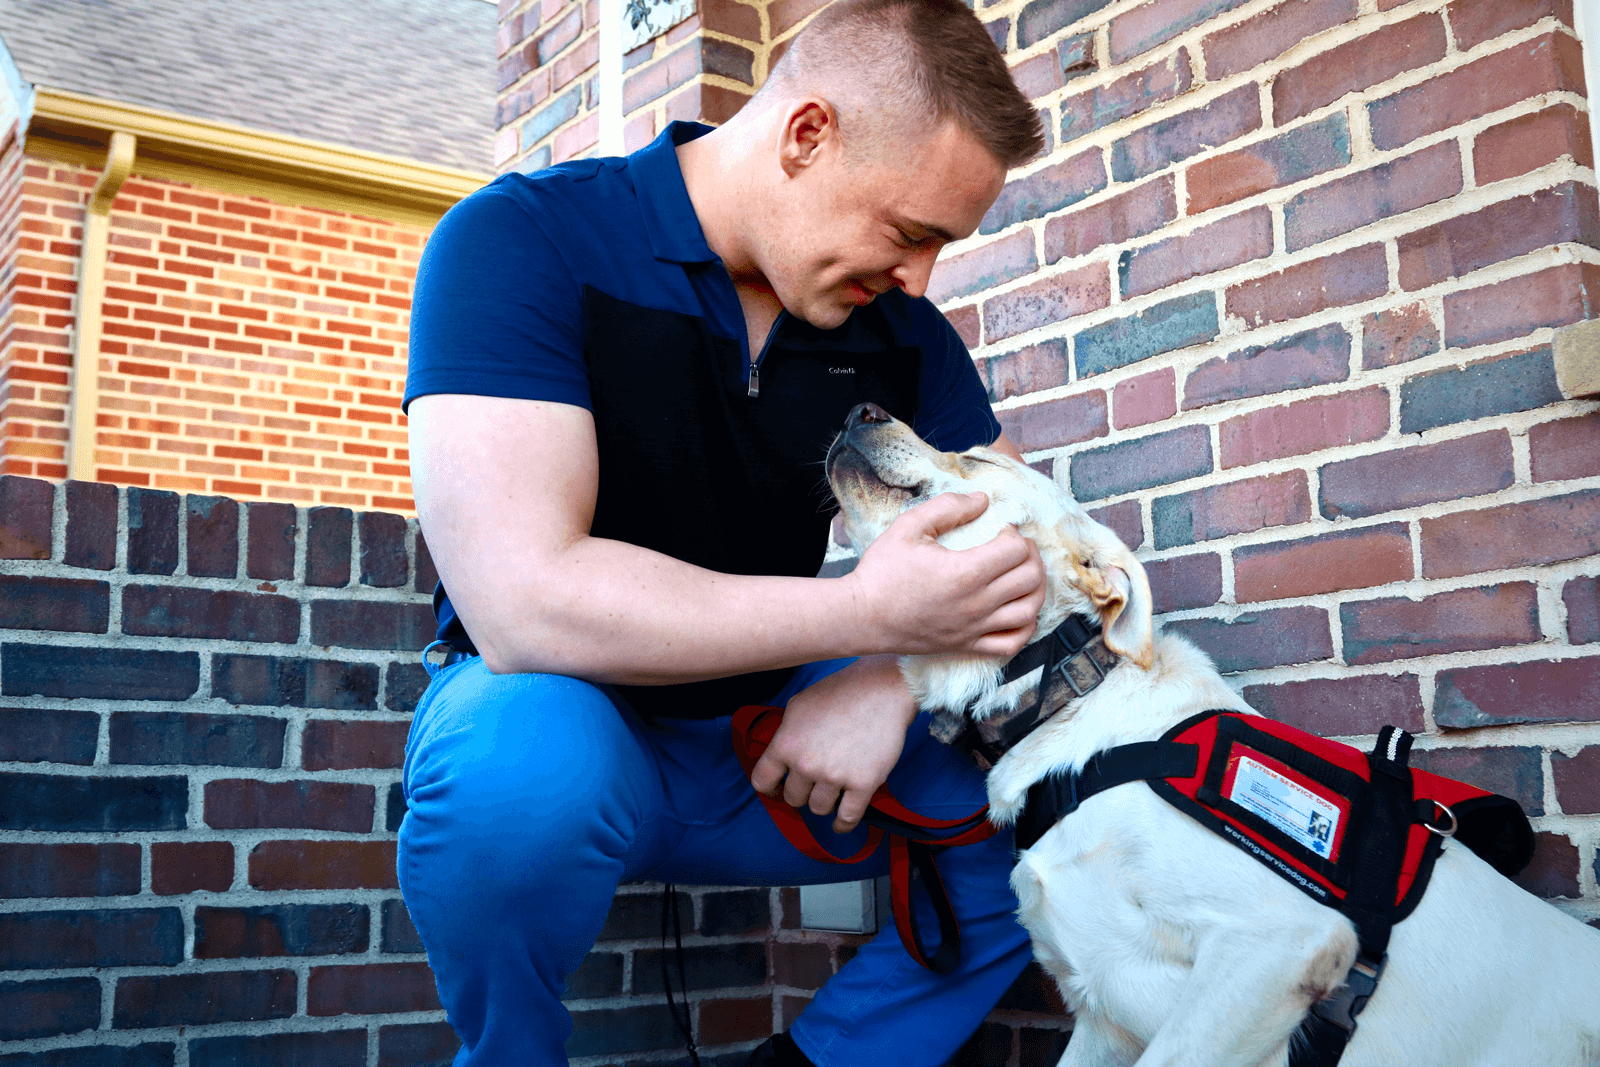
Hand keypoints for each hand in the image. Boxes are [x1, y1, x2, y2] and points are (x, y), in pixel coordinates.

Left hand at [748, 657, 915, 832]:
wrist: (881, 690)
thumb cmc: (840, 692)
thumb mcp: (798, 706)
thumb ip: (786, 734)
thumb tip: (780, 757)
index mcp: (786, 744)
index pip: (762, 781)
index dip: (770, 788)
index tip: (777, 789)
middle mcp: (806, 764)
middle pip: (793, 798)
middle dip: (802, 792)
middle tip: (814, 782)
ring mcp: (835, 776)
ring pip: (818, 808)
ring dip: (823, 802)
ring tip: (831, 791)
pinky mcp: (863, 784)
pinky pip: (847, 817)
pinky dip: (842, 825)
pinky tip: (840, 824)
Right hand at [846, 492, 1046, 657]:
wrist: (862, 616)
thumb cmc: (882, 570)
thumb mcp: (909, 526)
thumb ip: (948, 507)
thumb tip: (982, 500)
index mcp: (965, 572)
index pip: (1016, 549)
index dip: (1014, 533)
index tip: (999, 529)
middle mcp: (977, 603)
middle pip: (1031, 578)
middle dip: (1031, 556)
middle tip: (1015, 547)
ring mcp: (975, 628)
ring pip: (1029, 611)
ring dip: (1036, 588)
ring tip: (1023, 574)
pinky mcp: (968, 645)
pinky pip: (1013, 643)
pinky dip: (1026, 626)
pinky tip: (1019, 610)